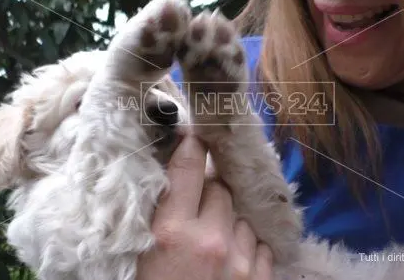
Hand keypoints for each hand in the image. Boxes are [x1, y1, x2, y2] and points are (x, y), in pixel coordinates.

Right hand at [136, 134, 273, 279]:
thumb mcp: (141, 253)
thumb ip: (157, 213)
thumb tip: (169, 175)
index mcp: (172, 232)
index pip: (188, 168)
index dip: (191, 147)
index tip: (193, 137)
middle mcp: (211, 240)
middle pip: (219, 189)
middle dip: (208, 193)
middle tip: (196, 208)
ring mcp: (240, 260)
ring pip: (243, 216)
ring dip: (230, 221)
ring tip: (214, 239)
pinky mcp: (259, 278)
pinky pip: (262, 245)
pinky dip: (249, 247)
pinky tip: (233, 258)